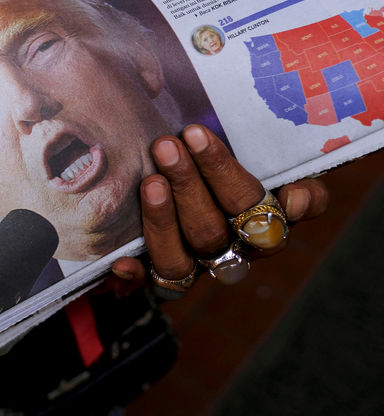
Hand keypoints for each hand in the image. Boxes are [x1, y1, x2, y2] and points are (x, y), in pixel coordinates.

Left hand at [110, 124, 328, 295]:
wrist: (191, 187)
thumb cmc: (232, 173)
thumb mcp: (272, 168)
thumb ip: (299, 185)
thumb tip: (296, 200)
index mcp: (261, 225)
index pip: (250, 205)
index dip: (224, 173)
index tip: (197, 135)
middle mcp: (228, 251)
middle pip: (209, 230)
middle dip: (186, 185)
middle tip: (166, 145)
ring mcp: (194, 268)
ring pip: (178, 260)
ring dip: (162, 221)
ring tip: (150, 182)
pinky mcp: (161, 279)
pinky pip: (148, 285)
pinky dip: (135, 276)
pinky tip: (121, 261)